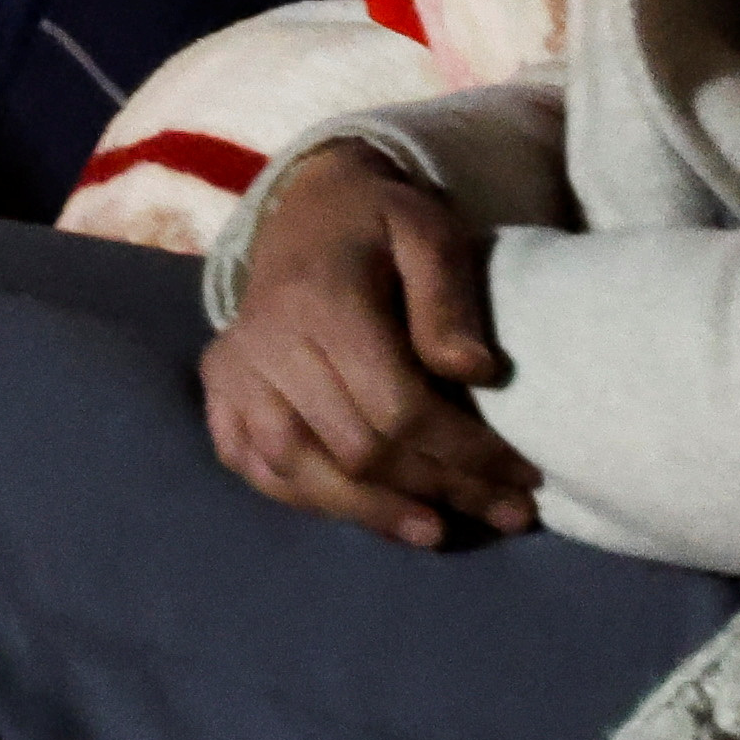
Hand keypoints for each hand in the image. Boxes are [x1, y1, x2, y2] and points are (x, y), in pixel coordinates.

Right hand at [200, 146, 541, 548]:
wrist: (305, 207)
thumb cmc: (378, 222)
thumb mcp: (428, 230)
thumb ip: (448, 296)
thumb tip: (475, 372)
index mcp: (320, 301)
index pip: (397, 407)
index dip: (464, 453)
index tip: (521, 475)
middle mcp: (265, 342)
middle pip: (357, 449)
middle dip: (439, 489)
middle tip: (506, 512)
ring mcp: (233, 371)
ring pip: (300, 470)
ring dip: (374, 512)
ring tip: (436, 532)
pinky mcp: (219, 390)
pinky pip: (253, 466)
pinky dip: (308, 501)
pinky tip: (364, 513)